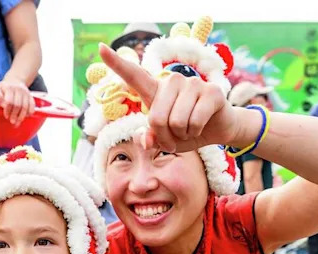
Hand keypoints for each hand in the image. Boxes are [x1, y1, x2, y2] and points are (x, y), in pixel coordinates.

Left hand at [0, 77, 34, 126]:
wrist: (15, 80)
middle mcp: (19, 89)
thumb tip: (4, 106)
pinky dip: (29, 112)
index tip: (6, 116)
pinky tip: (25, 117)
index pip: (9, 101)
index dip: (7, 110)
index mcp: (9, 88)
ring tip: (17, 123)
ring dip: (21, 116)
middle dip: (14, 115)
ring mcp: (26, 93)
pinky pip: (32, 106)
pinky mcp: (30, 96)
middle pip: (18, 105)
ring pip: (25, 107)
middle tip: (12, 121)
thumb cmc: (4, 88)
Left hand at [99, 43, 254, 153]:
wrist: (216, 130)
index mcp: (156, 90)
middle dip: (165, 137)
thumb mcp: (164, 139)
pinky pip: (194, 121)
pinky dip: (195, 132)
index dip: (116, 63)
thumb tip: (146, 141)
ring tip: (188, 130)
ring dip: (181, 135)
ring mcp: (192, 83)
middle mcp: (172, 81)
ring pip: (176, 122)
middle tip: (174, 137)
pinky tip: (200, 126)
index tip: (101, 49)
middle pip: (156, 118)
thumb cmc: (185, 132)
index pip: (133, 75)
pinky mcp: (211, 91)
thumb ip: (151, 139)